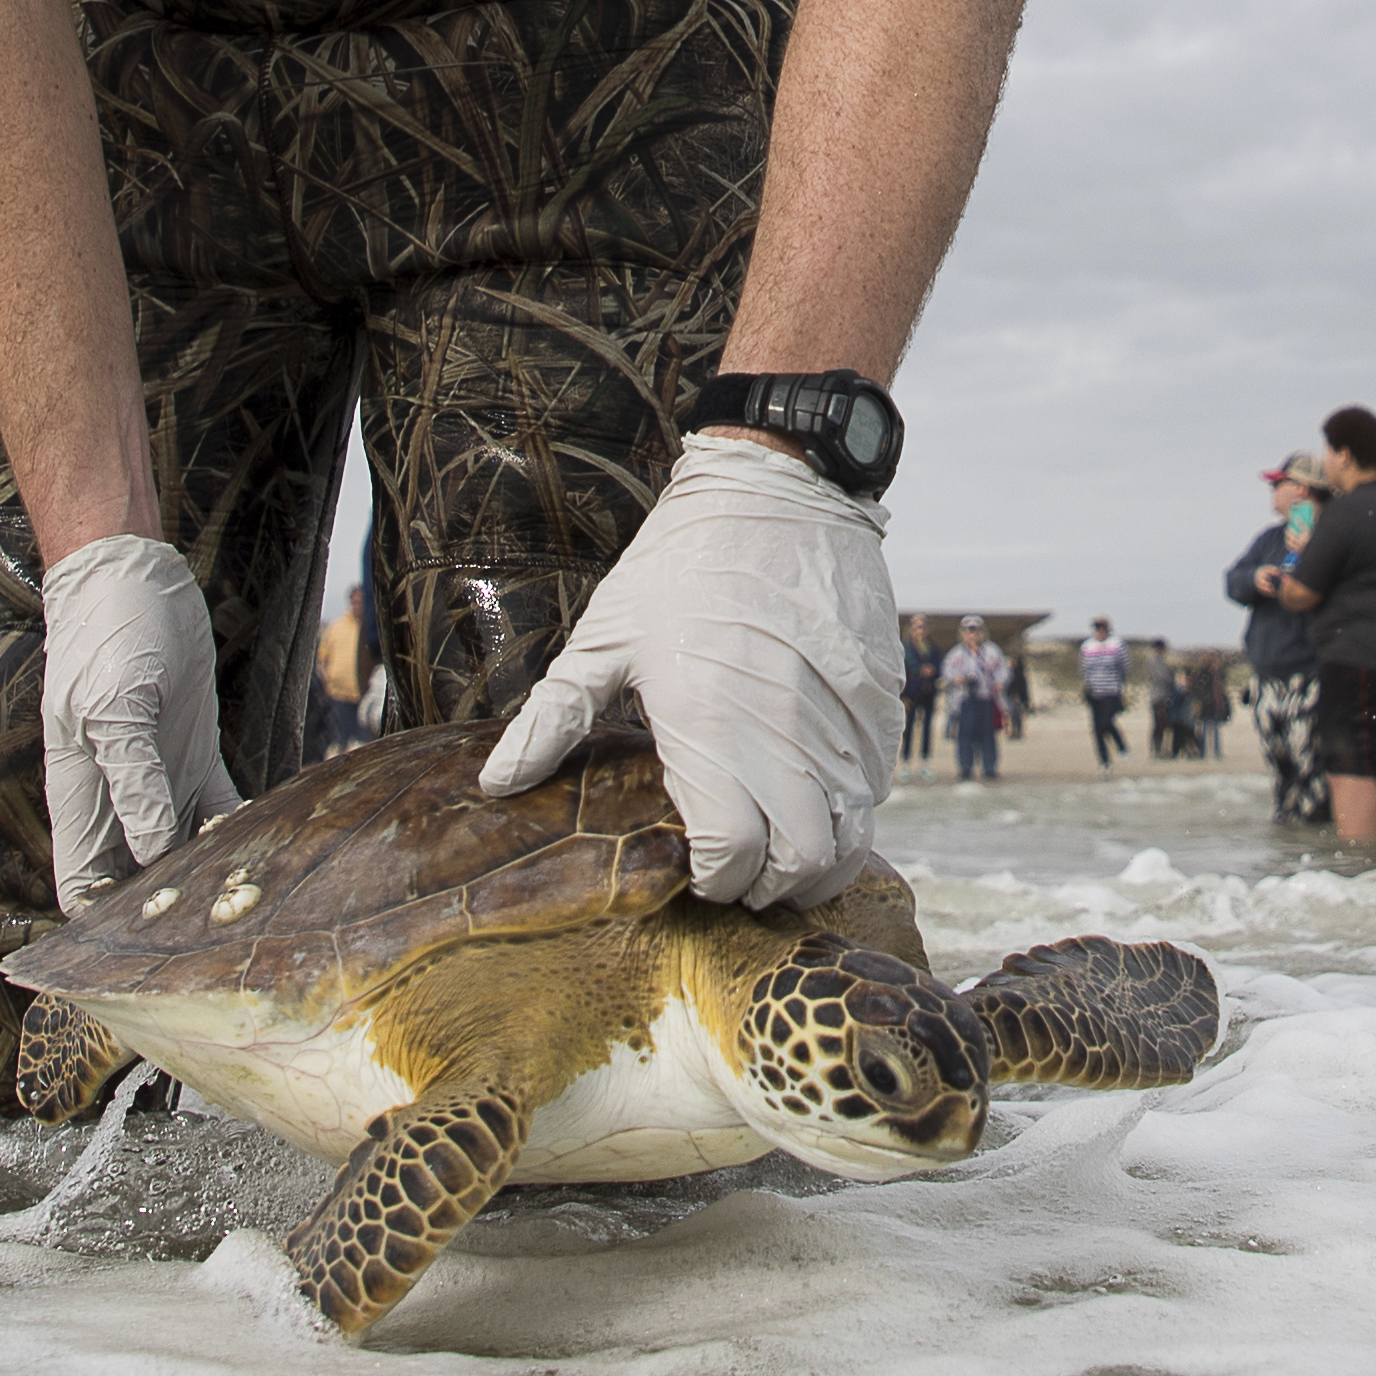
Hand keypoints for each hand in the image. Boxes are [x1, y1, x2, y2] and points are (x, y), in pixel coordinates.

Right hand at [40, 534, 243, 909]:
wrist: (133, 575)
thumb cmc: (107, 636)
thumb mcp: (116, 708)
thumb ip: (133, 781)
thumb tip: (152, 852)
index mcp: (82, 797)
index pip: (83, 885)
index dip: (106, 921)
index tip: (150, 940)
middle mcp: (118, 799)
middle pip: (138, 879)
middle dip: (171, 905)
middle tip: (224, 920)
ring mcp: (159, 778)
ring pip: (183, 848)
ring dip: (213, 869)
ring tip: (257, 889)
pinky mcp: (195, 754)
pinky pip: (218, 806)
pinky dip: (240, 825)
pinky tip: (271, 841)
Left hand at [478, 434, 900, 906]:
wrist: (784, 488)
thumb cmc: (682, 563)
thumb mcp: (605, 636)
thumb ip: (552, 719)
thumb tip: (495, 784)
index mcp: (710, 727)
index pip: (732, 858)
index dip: (713, 881)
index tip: (694, 868)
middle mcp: (785, 735)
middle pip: (800, 867)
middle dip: (768, 887)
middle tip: (738, 870)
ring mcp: (843, 722)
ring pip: (851, 838)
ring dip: (817, 861)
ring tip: (780, 845)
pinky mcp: (881, 702)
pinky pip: (878, 787)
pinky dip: (850, 810)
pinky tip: (813, 792)